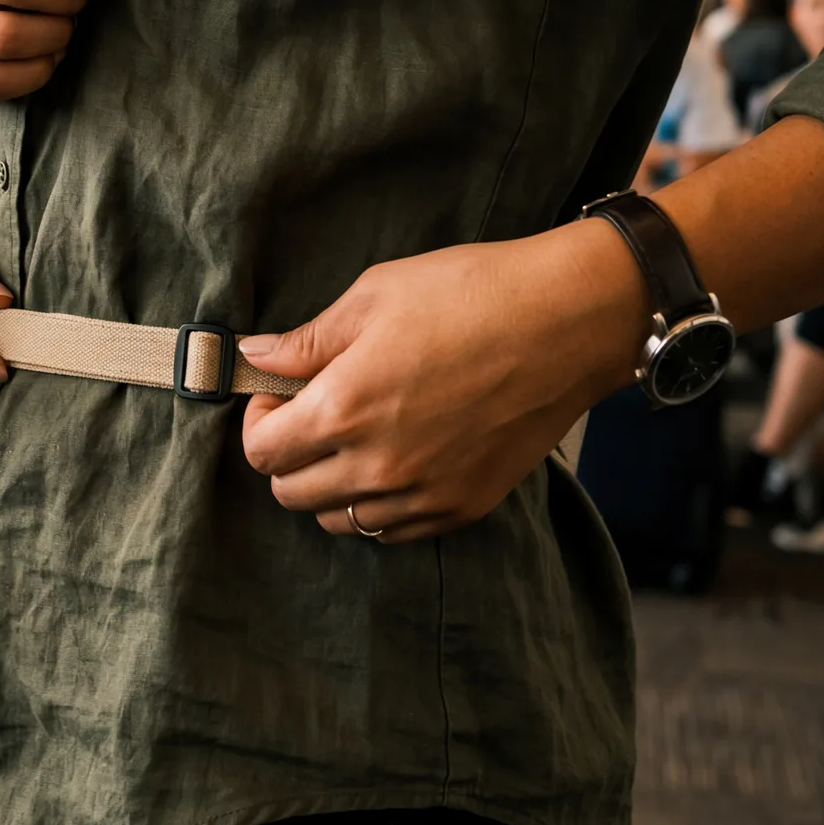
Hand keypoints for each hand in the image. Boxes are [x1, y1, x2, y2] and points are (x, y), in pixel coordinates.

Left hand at [238, 222, 646, 541]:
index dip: (259, 420)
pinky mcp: (464, 506)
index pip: (261, 453)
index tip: (279, 393)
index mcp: (344, 409)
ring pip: (339, 521)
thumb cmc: (468, 293)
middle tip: (311, 412)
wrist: (568, 321)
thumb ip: (306, 340)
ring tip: (353, 436)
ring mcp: (424, 495)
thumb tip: (255, 355)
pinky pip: (393, 531)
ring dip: (329, 484)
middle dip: (287, 454)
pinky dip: (378, 506)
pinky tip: (392, 459)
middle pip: (291, 494)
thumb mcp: (372, 296)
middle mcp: (378, 466)